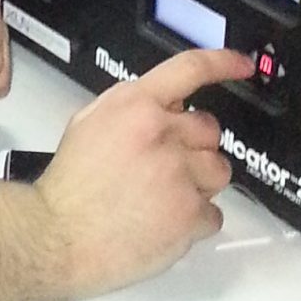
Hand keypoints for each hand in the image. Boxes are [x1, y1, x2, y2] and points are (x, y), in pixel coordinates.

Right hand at [36, 49, 252, 299]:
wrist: (58, 238)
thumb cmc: (69, 189)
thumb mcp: (87, 125)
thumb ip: (129, 108)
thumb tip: (162, 103)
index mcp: (134, 106)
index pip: (190, 68)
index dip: (223, 63)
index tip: (242, 64)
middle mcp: (161, 133)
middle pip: (210, 129)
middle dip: (194, 148)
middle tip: (165, 168)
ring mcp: (179, 173)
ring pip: (219, 171)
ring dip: (199, 185)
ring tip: (163, 199)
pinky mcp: (190, 213)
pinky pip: (214, 214)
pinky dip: (194, 222)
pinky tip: (163, 223)